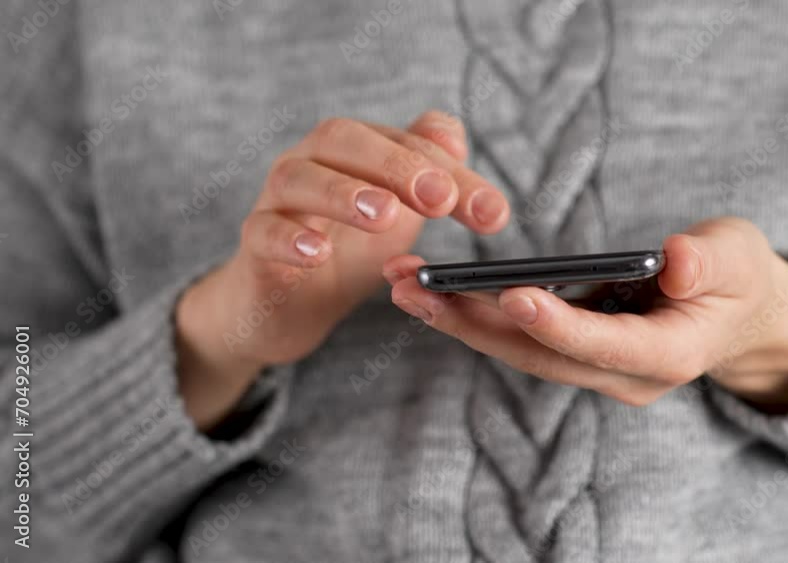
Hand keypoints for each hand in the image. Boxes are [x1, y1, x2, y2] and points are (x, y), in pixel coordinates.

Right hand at [176, 110, 509, 428]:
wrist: (287, 305)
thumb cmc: (348, 249)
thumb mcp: (401, 214)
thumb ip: (431, 175)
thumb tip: (454, 137)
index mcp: (355, 150)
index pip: (406, 143)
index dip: (452, 173)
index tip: (492, 214)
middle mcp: (311, 162)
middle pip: (343, 139)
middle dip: (396, 165)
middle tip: (440, 200)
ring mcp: (276, 202)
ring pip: (297, 177)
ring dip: (343, 192)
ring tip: (383, 215)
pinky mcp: (253, 246)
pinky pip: (261, 231)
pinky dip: (287, 238)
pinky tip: (316, 253)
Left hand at [384, 217, 787, 411]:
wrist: (739, 319)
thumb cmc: (740, 280)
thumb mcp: (739, 259)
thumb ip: (710, 263)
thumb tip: (676, 259)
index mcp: (669, 355)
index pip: (605, 346)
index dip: (558, 323)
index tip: (510, 294)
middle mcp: (624, 377)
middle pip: (540, 357)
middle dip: (474, 323)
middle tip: (412, 288)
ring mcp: (597, 373)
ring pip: (520, 353)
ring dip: (460, 321)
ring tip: (404, 286)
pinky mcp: (577, 357)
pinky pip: (520, 342)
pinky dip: (477, 317)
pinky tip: (436, 292)